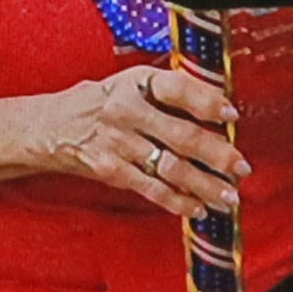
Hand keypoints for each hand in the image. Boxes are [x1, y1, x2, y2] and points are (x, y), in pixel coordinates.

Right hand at [38, 63, 243, 219]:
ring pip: (170, 167)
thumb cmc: (100, 102)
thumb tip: (217, 106)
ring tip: (228, 196)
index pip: (176, 88)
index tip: (231, 114)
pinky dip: (177, 201)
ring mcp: (118, 143)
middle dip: (217, 154)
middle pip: (180, 135)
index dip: (206, 101)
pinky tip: (197, 208)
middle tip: (242, 167)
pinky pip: (151, 188)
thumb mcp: (127, 84)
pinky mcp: (111, 170)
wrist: (50, 127)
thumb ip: (166, 92)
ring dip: (204, 185)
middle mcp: (126, 111)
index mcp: (134, 83)